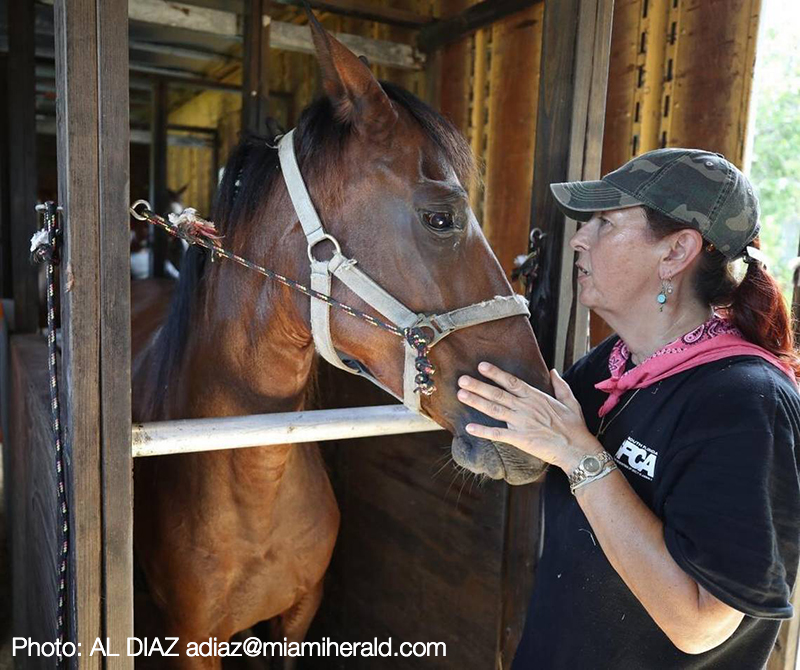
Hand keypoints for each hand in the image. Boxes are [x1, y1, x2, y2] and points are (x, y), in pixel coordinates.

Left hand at [456, 361, 601, 473]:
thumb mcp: (570, 401)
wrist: (576, 449)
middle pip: (497, 394)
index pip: (512, 382)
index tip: (481, 366)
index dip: (495, 373)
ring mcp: (521, 423)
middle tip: (462, 379)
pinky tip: (469, 427)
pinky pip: (497, 434)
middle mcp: (525, 407)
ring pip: (494, 410)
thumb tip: (553, 371)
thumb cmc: (574, 426)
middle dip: (478, 386)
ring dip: (476, 402)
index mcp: (536, 397)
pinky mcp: (519, 439)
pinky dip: (483, 431)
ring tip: (461, 395)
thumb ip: (560, 385)